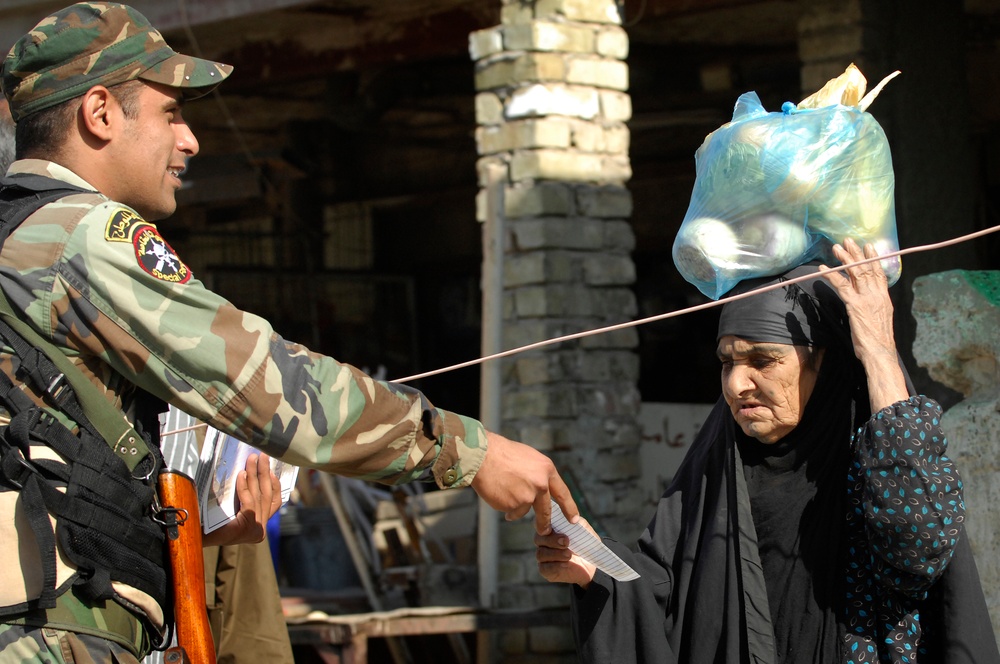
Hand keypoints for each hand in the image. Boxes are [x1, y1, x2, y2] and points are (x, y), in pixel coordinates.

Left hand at [203, 452, 281, 546]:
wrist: (194, 535)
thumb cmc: (210, 523)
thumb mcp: (234, 508)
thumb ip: (247, 497)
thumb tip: (250, 472)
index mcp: (258, 527)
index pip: (274, 503)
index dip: (274, 484)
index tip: (271, 468)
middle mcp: (259, 530)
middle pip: (266, 495)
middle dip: (264, 472)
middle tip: (262, 455)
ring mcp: (255, 530)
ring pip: (258, 495)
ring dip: (255, 474)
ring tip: (252, 458)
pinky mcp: (247, 527)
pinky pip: (248, 501)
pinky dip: (244, 486)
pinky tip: (241, 474)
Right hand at [470, 432, 578, 534]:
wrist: (483, 455)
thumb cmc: (503, 454)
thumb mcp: (529, 459)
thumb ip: (538, 474)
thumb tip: (544, 490)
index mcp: (547, 469)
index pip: (562, 493)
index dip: (569, 507)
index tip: (574, 519)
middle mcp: (541, 484)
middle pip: (546, 510)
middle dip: (545, 523)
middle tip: (545, 530)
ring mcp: (528, 496)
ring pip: (524, 509)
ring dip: (515, 506)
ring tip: (504, 490)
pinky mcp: (514, 505)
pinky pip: (511, 511)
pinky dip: (505, 506)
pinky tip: (498, 493)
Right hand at [535, 517, 597, 587]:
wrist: (589, 565)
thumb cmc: (584, 544)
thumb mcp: (584, 532)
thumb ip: (578, 524)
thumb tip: (573, 519)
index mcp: (550, 529)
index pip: (540, 523)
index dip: (544, 524)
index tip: (554, 527)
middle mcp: (543, 541)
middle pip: (538, 539)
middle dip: (552, 540)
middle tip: (566, 541)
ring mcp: (543, 556)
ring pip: (541, 554)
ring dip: (555, 554)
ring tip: (569, 555)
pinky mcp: (545, 570)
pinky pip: (545, 568)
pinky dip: (556, 566)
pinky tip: (566, 564)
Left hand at [820, 237, 908, 409]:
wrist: (879, 353)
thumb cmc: (877, 343)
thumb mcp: (879, 321)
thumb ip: (873, 309)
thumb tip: (867, 306)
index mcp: (884, 299)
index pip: (880, 274)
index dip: (874, 259)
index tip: (869, 246)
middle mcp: (877, 296)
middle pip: (867, 268)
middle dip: (857, 253)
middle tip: (848, 240)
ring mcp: (867, 299)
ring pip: (855, 273)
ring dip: (844, 259)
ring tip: (836, 248)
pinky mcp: (855, 305)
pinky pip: (842, 286)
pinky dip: (832, 276)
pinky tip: (824, 269)